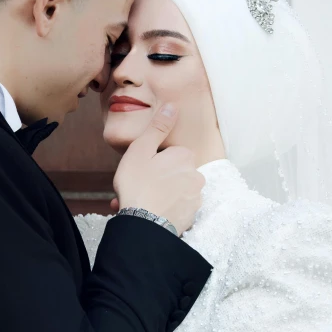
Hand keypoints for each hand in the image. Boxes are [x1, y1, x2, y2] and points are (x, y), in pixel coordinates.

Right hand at [113, 104, 204, 234]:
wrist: (143, 224)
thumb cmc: (138, 185)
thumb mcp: (141, 149)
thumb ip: (157, 127)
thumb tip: (172, 106)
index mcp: (185, 157)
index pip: (170, 154)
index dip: (153, 162)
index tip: (140, 170)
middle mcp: (196, 176)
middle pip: (173, 173)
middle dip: (156, 179)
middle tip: (135, 187)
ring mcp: (195, 198)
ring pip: (173, 192)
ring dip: (157, 196)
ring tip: (137, 203)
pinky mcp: (191, 217)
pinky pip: (175, 208)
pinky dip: (162, 209)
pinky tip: (147, 213)